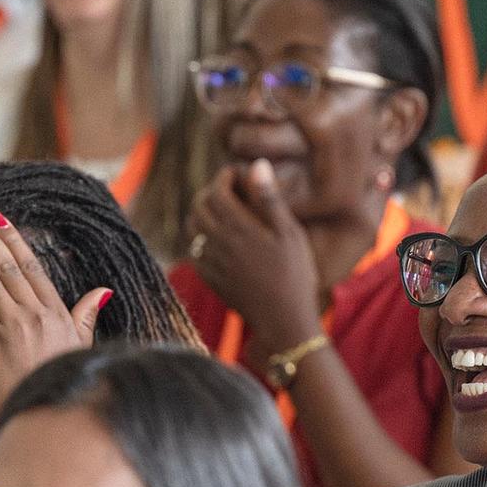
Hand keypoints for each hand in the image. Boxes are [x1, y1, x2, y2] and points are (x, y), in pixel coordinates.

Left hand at [0, 205, 108, 427]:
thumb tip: (102, 292)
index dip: (13, 240)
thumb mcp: (79, 349)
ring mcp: (12, 322)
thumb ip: (86, 317)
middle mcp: (36, 313)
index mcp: (58, 314)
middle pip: (8, 263)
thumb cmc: (57, 388)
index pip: (32, 267)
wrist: (44, 421)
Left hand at [187, 159, 321, 364]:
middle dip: (211, 191)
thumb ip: (270, 199)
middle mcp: (219, 243)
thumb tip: (257, 165)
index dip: (224, 177)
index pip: (217, 191)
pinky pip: (193, 251)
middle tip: (228, 190)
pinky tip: (217, 238)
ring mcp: (212, 263)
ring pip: (192, 228)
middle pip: (199, 206)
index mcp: (239, 228)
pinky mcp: (211, 279)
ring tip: (220, 211)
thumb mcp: (290, 234)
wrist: (283, 321)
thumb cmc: (294, 275)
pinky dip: (200, 237)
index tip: (237, 173)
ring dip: (201, 213)